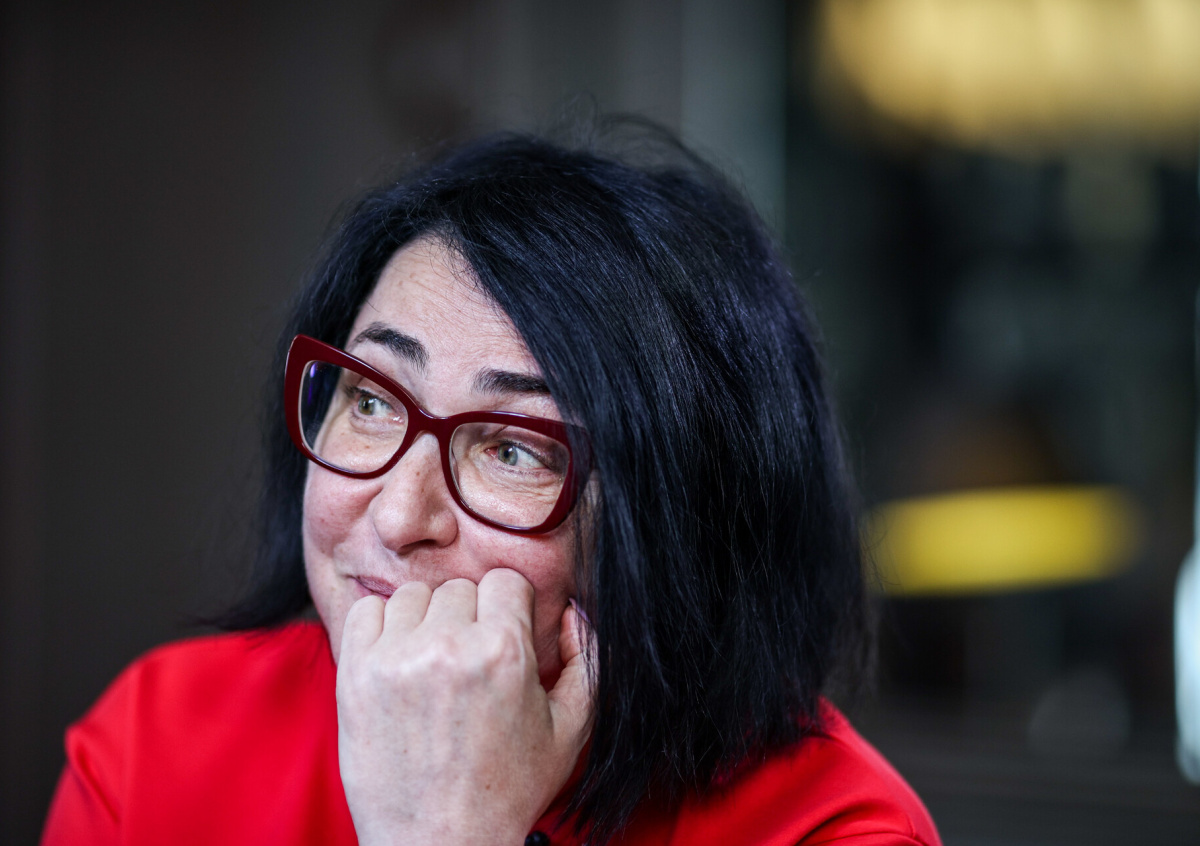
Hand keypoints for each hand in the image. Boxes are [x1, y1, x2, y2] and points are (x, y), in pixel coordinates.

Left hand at [335, 569, 594, 845]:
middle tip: (469, 664)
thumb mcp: (571, 729)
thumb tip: (571, 610)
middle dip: (469, 618)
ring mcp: (396, 658)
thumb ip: (588, 658)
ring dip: (426, 621)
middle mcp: (448, 646)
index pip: (505, 581)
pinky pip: (366, 611)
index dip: (510, 609)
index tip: (503, 637)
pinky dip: (382, 627)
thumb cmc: (507, 791)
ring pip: (414, 596)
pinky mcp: (356, 674)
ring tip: (433, 665)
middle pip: (460, 589)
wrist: (439, 844)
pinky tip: (399, 660)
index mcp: (503, 651)